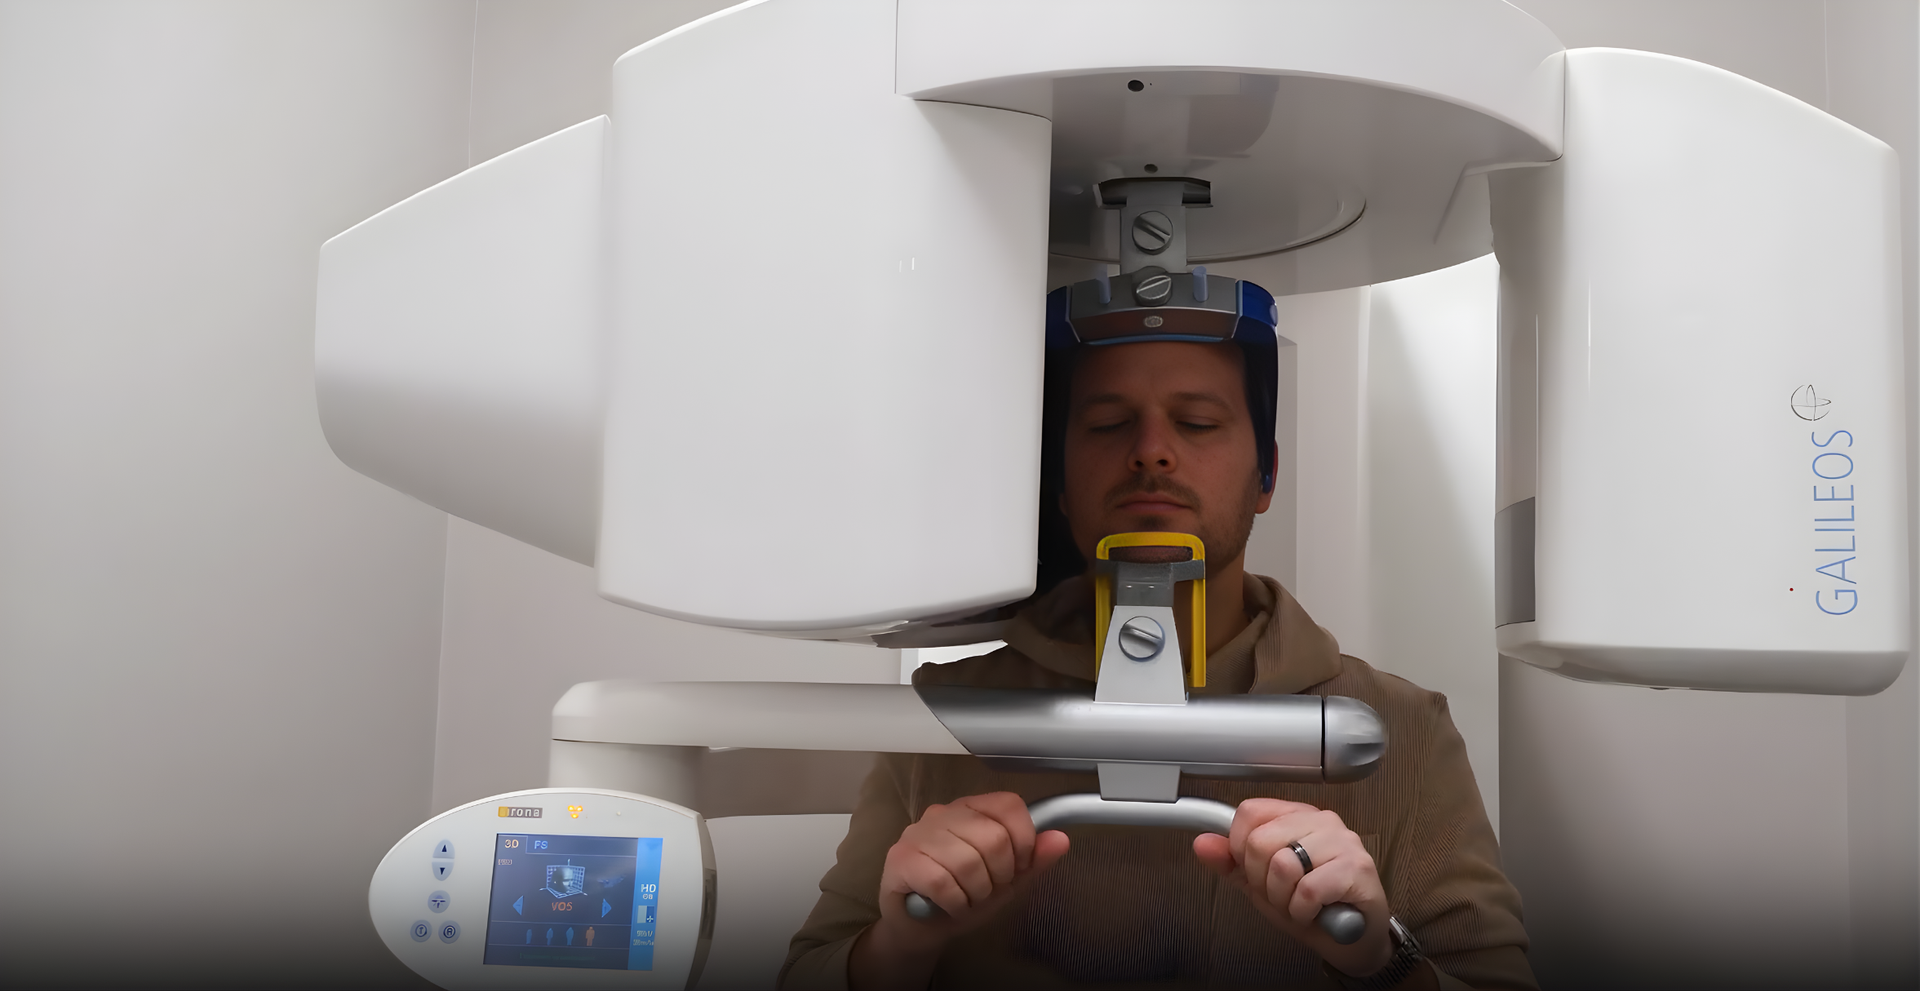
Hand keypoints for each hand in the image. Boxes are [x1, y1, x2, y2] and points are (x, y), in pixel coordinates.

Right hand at [849, 793, 1069, 989]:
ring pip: (967, 862)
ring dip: (974, 893)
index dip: (1022, 840)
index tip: (1015, 867)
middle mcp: (942, 813)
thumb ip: (1033, 861)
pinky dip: (954, 902)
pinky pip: (941, 881)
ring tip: (966, 898)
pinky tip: (949, 906)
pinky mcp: (900, 859)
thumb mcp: (1005, 881)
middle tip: (985, 889)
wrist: (920, 927)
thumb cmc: (962, 897)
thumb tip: (1060, 839)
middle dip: (997, 876)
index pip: (1008, 805)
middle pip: (993, 837)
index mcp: (971, 809)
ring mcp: (917, 834)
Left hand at [1192, 798, 1393, 977]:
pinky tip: (1315, 912)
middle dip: (1263, 881)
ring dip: (1284, 899)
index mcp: (1297, 816)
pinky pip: (1308, 890)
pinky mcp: (1358, 868)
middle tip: (1283, 894)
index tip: (1255, 872)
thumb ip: (1232, 864)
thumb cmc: (1313, 907)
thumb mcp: (1263, 884)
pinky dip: (1303, 911)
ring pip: (1283, 865)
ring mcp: (1343, 842)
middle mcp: (1322, 821)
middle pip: (1260, 841)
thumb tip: (1203, 843)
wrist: (1355, 939)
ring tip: (1300, 904)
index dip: (1241, 849)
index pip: (1250, 812)